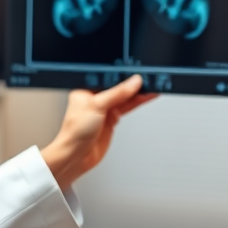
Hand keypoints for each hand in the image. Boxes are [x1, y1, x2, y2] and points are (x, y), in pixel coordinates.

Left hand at [41, 75, 154, 190]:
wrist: (76, 157)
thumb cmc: (74, 132)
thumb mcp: (96, 106)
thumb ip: (117, 94)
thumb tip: (133, 82)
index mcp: (86, 88)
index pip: (108, 76)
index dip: (122, 72)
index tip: (136, 70)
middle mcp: (95, 97)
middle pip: (118, 86)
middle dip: (132, 82)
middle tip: (148, 77)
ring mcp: (104, 108)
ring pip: (125, 97)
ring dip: (138, 92)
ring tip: (153, 85)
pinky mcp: (112, 119)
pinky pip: (127, 107)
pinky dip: (138, 102)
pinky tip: (147, 96)